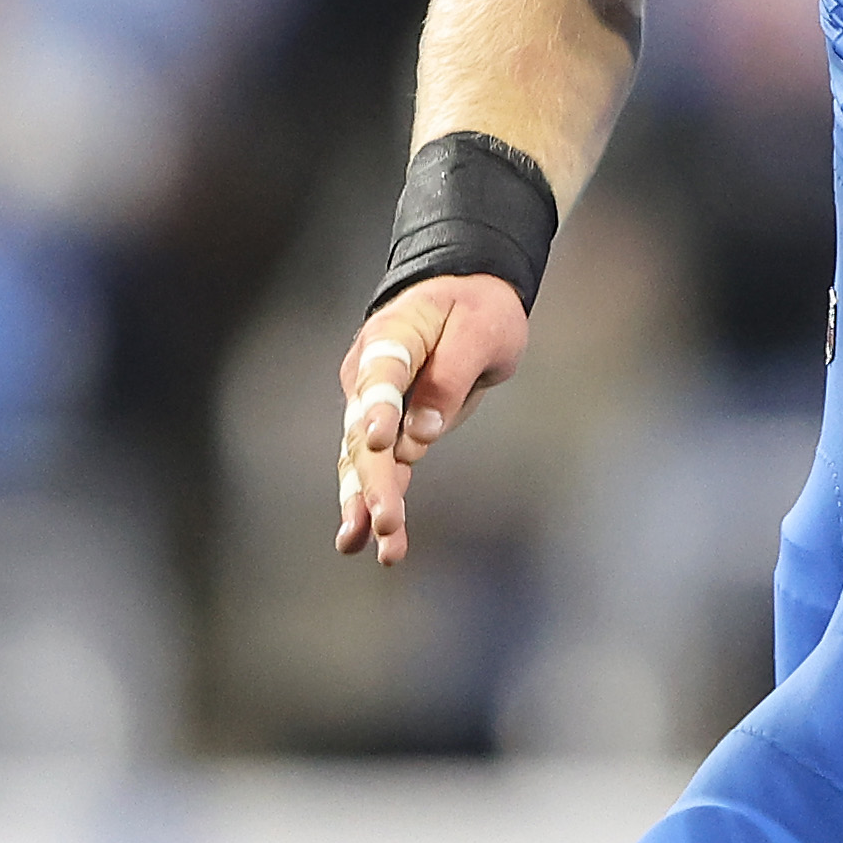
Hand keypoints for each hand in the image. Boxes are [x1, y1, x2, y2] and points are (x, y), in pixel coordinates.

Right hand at [333, 272, 531, 569]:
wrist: (461, 295)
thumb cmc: (476, 308)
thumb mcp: (481, 329)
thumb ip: (450, 376)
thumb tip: (420, 436)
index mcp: (393, 335)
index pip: (382, 374)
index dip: (379, 408)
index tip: (382, 441)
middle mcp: (367, 374)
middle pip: (365, 432)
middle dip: (375, 480)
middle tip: (384, 521)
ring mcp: (370, 405)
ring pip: (361, 460)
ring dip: (366, 504)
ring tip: (372, 545)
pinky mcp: (386, 432)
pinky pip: (378, 472)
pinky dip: (375, 506)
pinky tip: (375, 547)